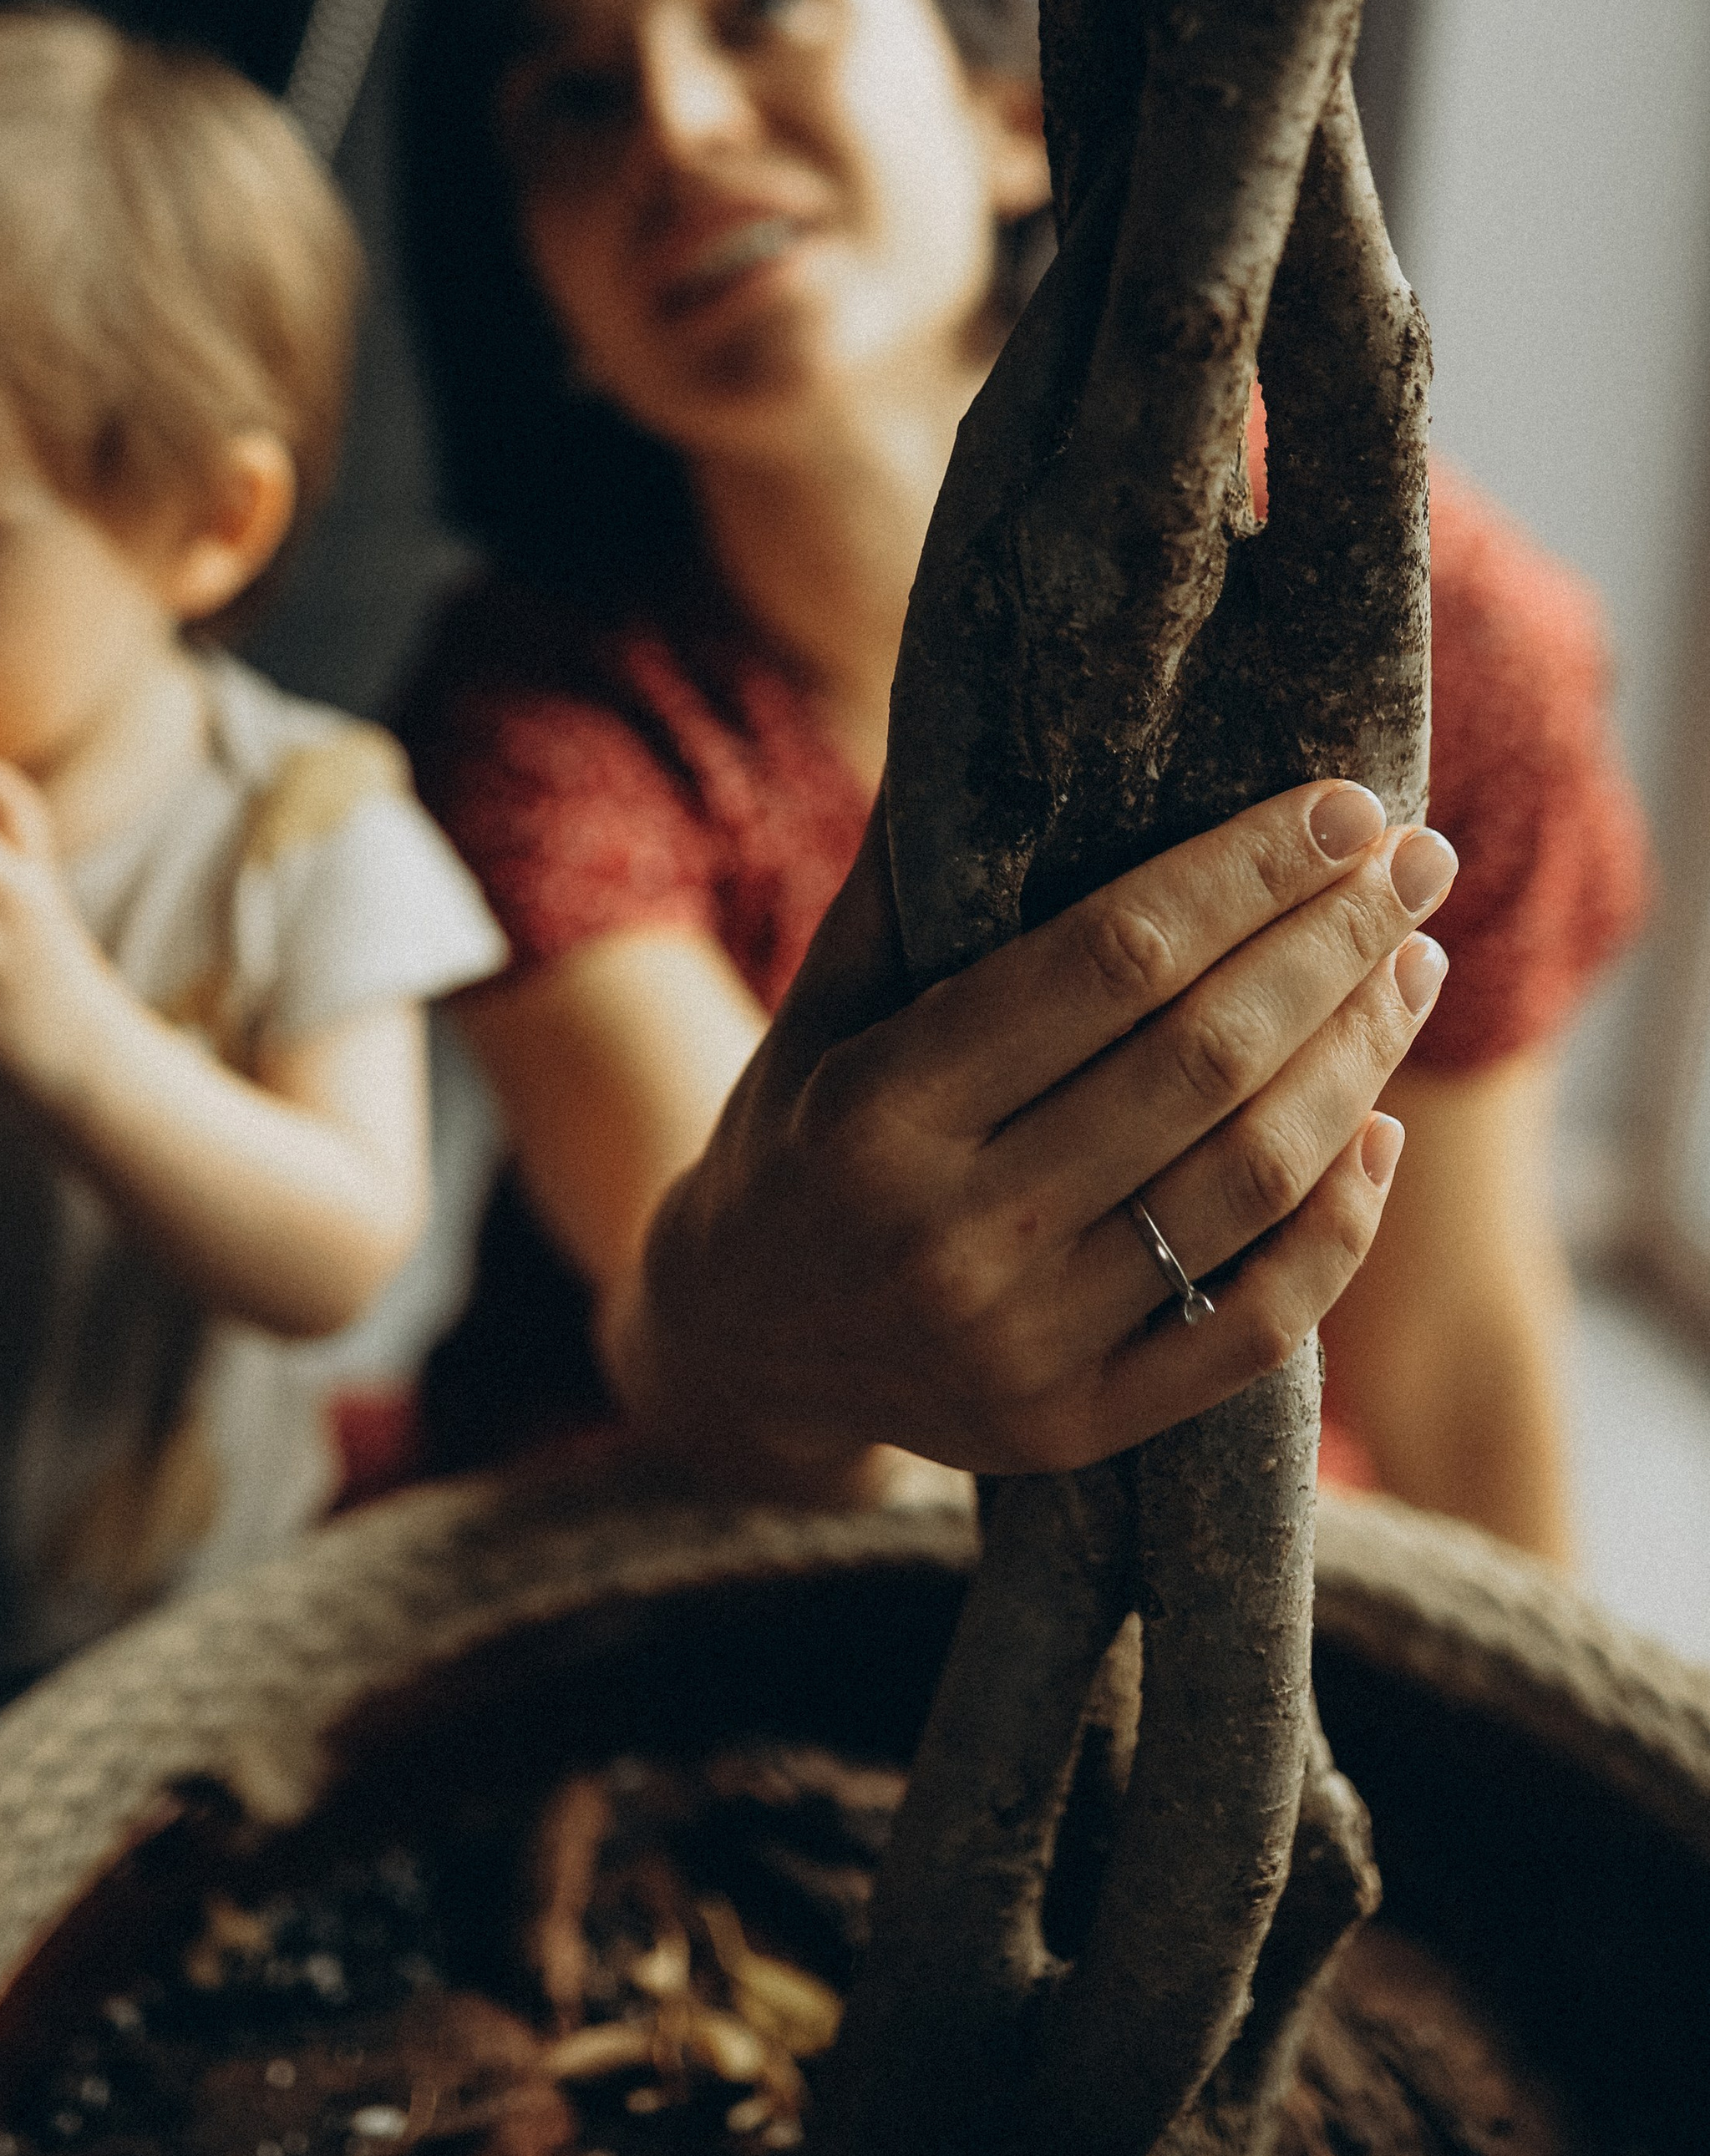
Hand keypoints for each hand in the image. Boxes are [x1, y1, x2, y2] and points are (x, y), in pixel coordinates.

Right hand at [625, 780, 1453, 1487]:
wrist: (737, 1346)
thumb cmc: (796, 1127)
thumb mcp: (817, 1002)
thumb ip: (911, 885)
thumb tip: (1010, 726)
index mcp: (880, 1104)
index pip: (1109, 961)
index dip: (1243, 875)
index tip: (1342, 807)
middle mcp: (950, 1234)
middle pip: (1200, 1063)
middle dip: (1332, 945)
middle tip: (1417, 863)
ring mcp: (1019, 1348)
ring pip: (1245, 1184)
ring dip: (1358, 1060)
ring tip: (1412, 969)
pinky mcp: (1075, 1429)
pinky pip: (1254, 1329)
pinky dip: (1338, 1227)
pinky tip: (1378, 1128)